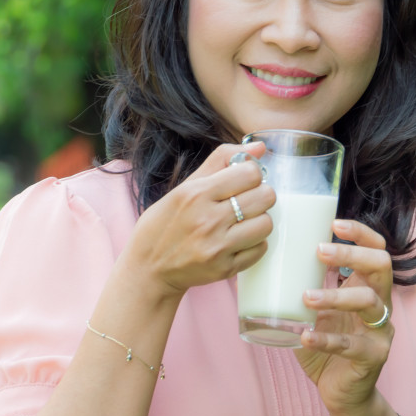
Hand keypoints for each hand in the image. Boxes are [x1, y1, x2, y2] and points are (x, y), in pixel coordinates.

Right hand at [122, 142, 275, 298]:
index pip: (251, 173)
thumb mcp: (185, 186)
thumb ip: (221, 160)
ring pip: (266, 223)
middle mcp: (208, 220)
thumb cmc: (165, 223)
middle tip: (246, 200)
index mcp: (196, 193)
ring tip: (243, 221)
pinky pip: (260, 248)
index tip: (242, 180)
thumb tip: (260, 147)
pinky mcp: (225, 268)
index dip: (251, 174)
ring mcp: (217, 247)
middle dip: (260, 195)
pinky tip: (238, 240)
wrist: (149, 268)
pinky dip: (254, 243)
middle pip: (265, 196)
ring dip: (258, 220)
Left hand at [295, 219, 393, 415]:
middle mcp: (380, 303)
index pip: (376, 249)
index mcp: (366, 286)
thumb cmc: (326, 343)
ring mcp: (380, 331)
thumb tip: (256, 263)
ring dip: (335, 296)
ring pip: (368, 302)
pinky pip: (351, 345)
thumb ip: (297, 288)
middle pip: (380, 266)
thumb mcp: (313, 311)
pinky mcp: (373, 356)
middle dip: (351, 254)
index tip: (333, 223)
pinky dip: (326, 339)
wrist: (343, 393)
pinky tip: (305, 336)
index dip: (361, 233)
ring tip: (306, 296)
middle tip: (319, 251)